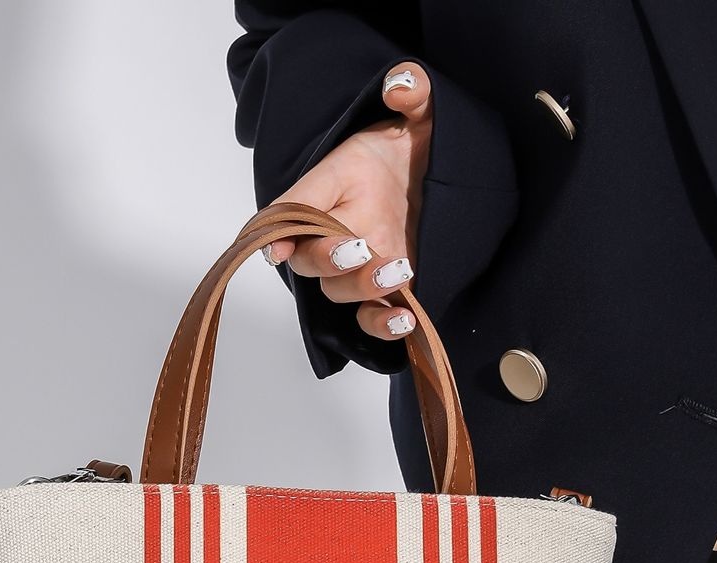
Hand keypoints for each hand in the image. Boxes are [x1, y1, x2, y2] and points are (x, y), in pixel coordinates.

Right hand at [262, 62, 432, 341]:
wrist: (438, 175)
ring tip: (397, 270)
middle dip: (327, 260)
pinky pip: (372, 316)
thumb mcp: (419, 109)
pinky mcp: (385, 290)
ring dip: (362, 287)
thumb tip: (400, 84)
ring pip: (339, 290)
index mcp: (331, 186)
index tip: (277, 246)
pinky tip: (406, 320)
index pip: (290, 209)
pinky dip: (383, 324)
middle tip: (357, 249)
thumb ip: (411, 92)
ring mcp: (360, 264)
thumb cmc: (413, 144)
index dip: (277, 230)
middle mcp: (336, 230)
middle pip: (309, 259)